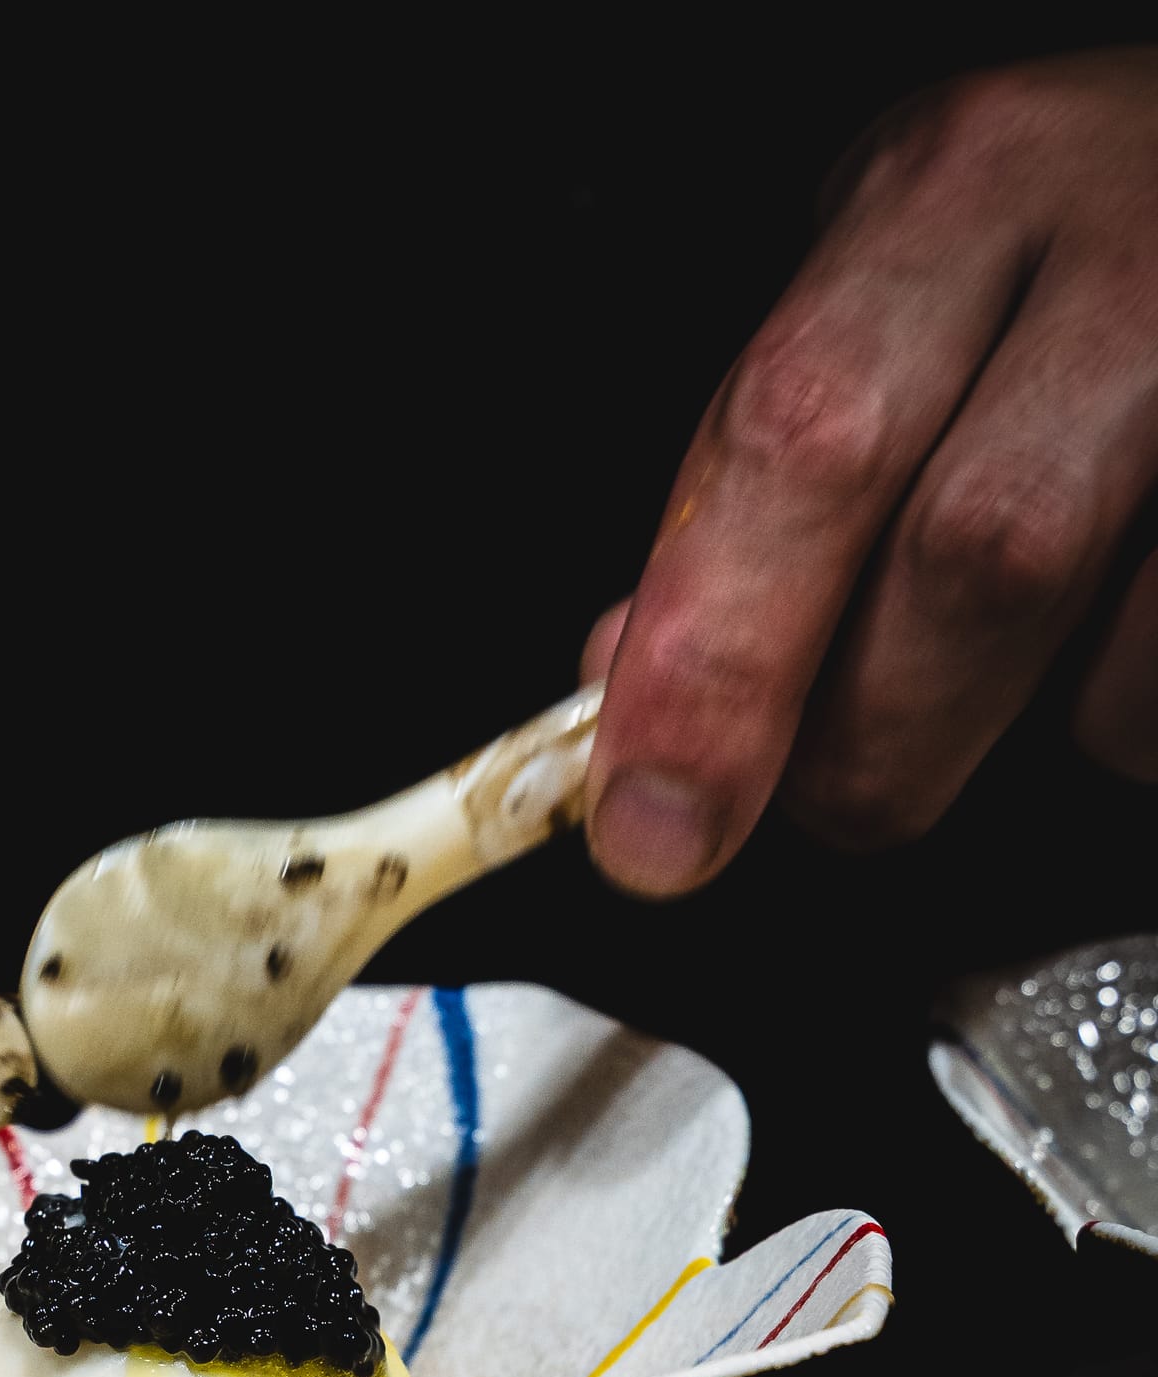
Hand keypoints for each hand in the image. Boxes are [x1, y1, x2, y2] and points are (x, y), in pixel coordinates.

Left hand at [585, 50, 1157, 896]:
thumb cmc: (1056, 254)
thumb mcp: (892, 293)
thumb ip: (765, 475)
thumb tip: (636, 683)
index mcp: (954, 188)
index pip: (800, 436)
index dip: (710, 661)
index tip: (652, 820)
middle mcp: (1121, 248)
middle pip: (965, 556)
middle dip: (852, 742)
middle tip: (816, 797)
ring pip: (1101, 653)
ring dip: (998, 727)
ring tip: (984, 666)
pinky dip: (1118, 715)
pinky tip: (1109, 630)